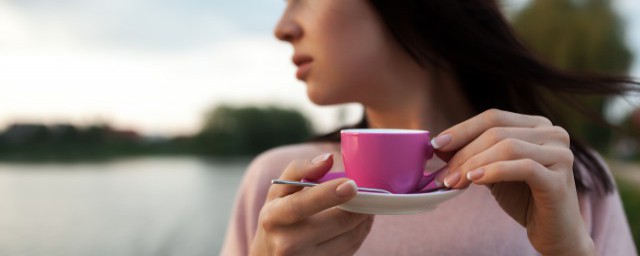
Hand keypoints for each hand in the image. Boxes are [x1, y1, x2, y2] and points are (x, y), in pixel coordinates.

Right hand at [250, 153, 373, 255]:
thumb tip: (328, 159)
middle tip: (369, 192)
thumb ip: (300, 169)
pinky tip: (360, 221)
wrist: (269, 255)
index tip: (352, 184)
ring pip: (350, 237)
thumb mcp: (279, 190)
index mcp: (274, 217)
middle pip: (337, 223)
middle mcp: (287, 244)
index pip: (303, 204)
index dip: (329, 194)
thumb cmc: (278, 215)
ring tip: (366, 204)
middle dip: (359, 205)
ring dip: (365, 218)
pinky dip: (360, 233)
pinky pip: (351, 250)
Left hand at [433, 109, 594, 255]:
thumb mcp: (493, 170)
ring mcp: (560, 154)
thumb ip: (473, 154)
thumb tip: (439, 145)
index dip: (462, 129)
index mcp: (537, 125)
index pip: (493, 118)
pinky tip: (475, 180)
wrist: (555, 232)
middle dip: (463, 153)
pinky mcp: (560, 179)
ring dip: (473, 164)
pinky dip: (495, 171)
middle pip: (497, 132)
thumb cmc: (524, 198)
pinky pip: (524, 168)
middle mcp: (553, 133)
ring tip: (452, 182)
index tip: (436, 145)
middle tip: (442, 174)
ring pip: (508, 147)